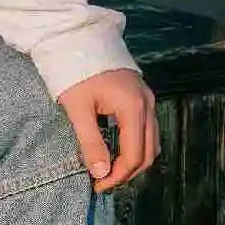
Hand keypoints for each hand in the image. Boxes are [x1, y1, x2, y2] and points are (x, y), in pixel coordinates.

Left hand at [56, 68, 158, 192]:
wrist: (77, 39)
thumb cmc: (74, 72)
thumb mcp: (78, 109)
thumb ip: (91, 142)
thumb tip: (101, 173)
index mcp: (133, 108)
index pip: (135, 154)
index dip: (118, 175)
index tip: (98, 186)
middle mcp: (147, 105)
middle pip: (149, 151)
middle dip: (128, 171)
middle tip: (103, 183)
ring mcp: (147, 99)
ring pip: (151, 141)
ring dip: (134, 160)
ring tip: (109, 171)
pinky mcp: (141, 96)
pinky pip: (146, 128)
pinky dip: (135, 145)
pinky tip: (116, 151)